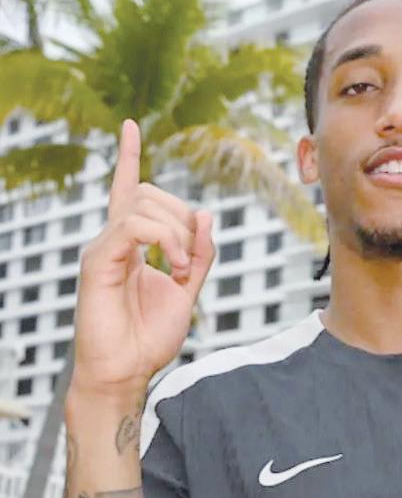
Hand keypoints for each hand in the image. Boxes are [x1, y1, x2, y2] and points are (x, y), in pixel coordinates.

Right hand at [72, 119, 215, 396]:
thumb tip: (206, 213)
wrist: (128, 372)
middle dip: (182, 214)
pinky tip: (175, 265)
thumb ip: (200, 254)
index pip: (128, 190)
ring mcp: (103, 248)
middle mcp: (114, 240)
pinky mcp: (98, 261)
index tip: (129, 125)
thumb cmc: (150, 336)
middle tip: (192, 258)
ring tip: (184, 268)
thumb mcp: (189, 290)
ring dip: (178, 232)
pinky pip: (133, 226)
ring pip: (143, 205)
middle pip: (147, 192)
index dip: (128, 157)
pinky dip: (166, 240)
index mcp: (132, 243)